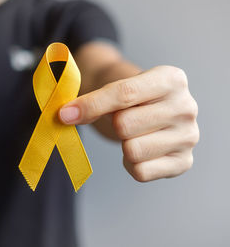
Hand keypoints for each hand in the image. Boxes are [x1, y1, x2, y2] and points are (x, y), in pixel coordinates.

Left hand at [59, 66, 198, 181]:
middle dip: (114, 124)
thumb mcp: (114, 87)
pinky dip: (131, 164)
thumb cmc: (130, 98)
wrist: (151, 110)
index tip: (64, 114)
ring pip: (132, 150)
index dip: (90, 105)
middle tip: (122, 119)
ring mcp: (188, 137)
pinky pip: (140, 172)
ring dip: (123, 145)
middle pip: (124, 125)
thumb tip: (65, 115)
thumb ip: (91, 100)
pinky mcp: (184, 163)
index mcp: (171, 79)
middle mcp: (186, 107)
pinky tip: (140, 150)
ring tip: (134, 134)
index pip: (124, 93)